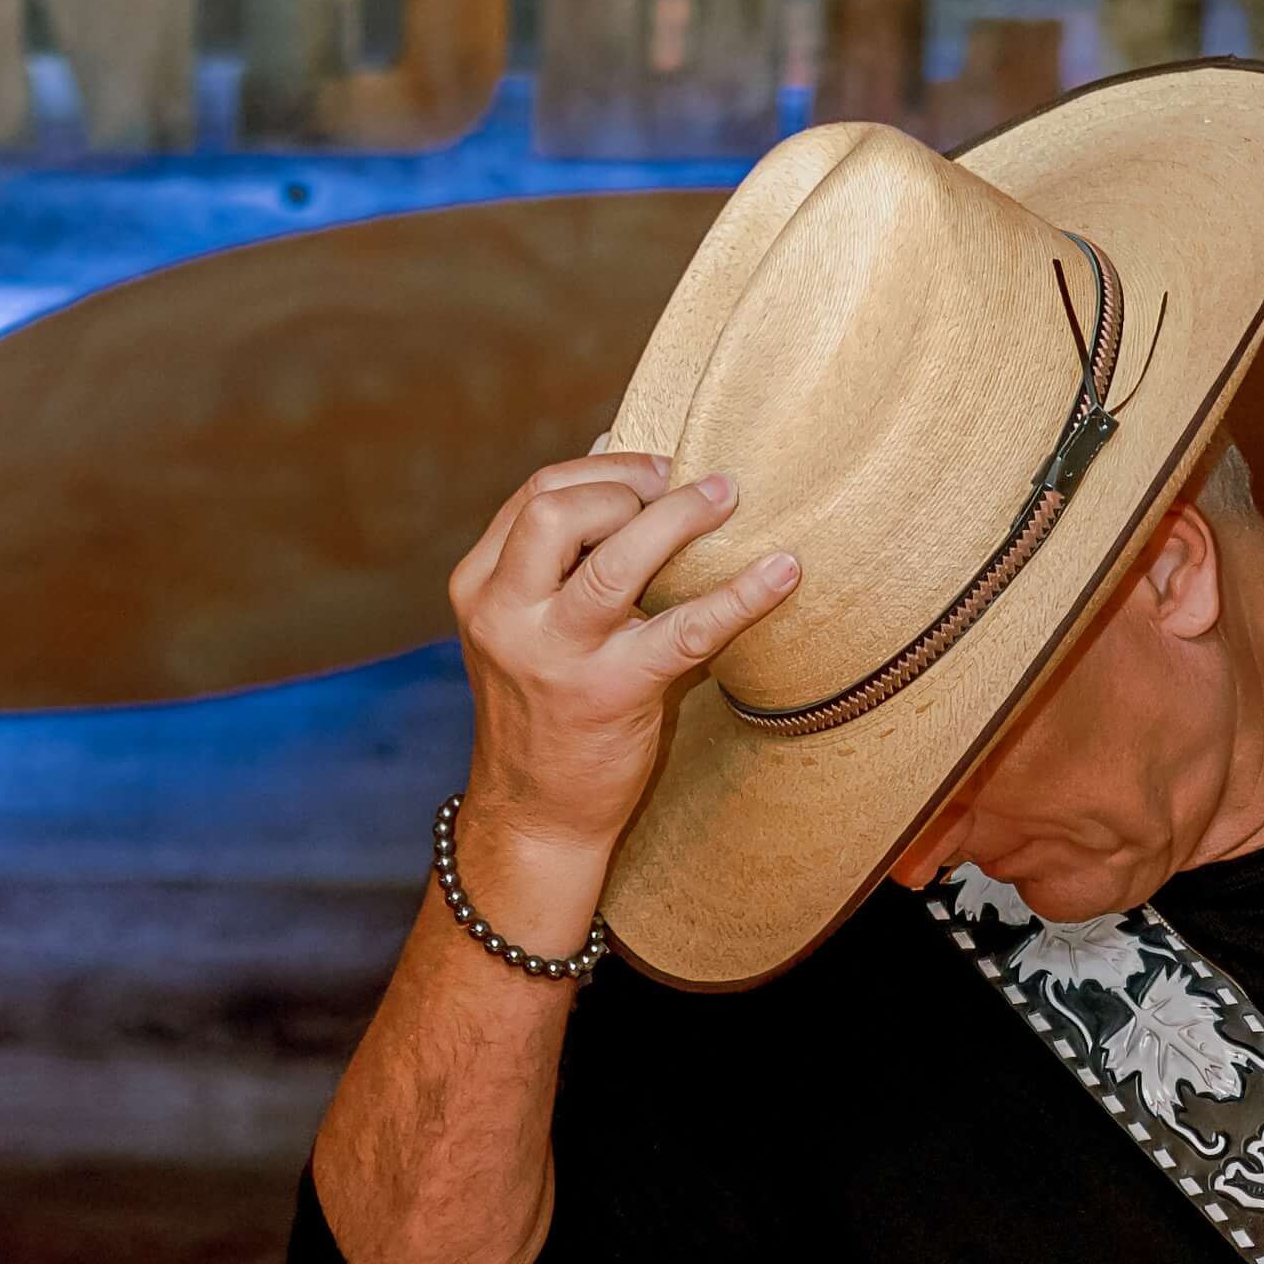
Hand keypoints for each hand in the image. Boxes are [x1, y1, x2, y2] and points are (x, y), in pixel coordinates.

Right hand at [441, 447, 798, 943]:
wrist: (535, 814)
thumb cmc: (544, 705)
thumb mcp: (524, 621)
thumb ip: (555, 549)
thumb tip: (609, 449)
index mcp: (480, 585)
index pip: (537, 494)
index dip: (603, 469)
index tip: (655, 468)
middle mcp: (505, 613)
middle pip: (559, 509)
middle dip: (629, 484)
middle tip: (683, 488)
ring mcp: (553, 654)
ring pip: (615, 559)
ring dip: (678, 517)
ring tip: (728, 497)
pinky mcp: (609, 693)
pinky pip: (685, 631)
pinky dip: (741, 595)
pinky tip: (783, 572)